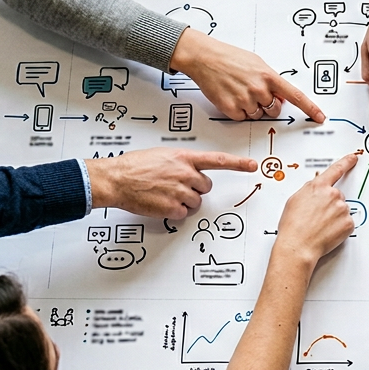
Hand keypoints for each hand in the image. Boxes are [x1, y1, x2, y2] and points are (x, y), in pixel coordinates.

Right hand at [86, 148, 256, 218]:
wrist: (116, 179)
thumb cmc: (134, 166)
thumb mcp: (161, 155)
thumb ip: (179, 162)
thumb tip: (188, 170)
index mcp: (183, 157)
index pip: (217, 160)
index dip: (237, 164)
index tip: (252, 166)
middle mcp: (185, 173)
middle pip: (205, 186)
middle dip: (194, 188)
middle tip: (175, 186)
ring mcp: (179, 191)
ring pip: (195, 202)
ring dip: (184, 201)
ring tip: (164, 194)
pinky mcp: (172, 207)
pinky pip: (183, 213)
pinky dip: (174, 211)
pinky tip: (160, 203)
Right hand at [170, 28, 324, 122]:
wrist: (205, 57)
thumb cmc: (229, 58)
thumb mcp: (257, 63)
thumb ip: (271, 80)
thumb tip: (280, 96)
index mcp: (269, 76)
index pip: (296, 96)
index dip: (310, 108)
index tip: (321, 117)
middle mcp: (259, 89)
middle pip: (274, 110)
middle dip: (268, 104)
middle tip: (253, 92)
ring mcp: (246, 100)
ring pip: (257, 115)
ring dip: (251, 107)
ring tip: (238, 90)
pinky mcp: (232, 109)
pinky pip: (242, 118)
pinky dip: (238, 111)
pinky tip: (231, 96)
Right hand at [272, 153, 358, 271]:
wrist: (298, 246)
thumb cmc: (293, 226)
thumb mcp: (295, 200)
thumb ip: (309, 190)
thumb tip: (315, 191)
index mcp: (318, 187)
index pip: (336, 169)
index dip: (346, 162)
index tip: (354, 157)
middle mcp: (333, 195)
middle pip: (337, 196)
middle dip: (330, 205)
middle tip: (317, 217)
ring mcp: (342, 209)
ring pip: (342, 210)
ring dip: (334, 217)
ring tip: (320, 226)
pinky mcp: (348, 223)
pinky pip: (346, 223)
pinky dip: (339, 228)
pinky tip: (327, 232)